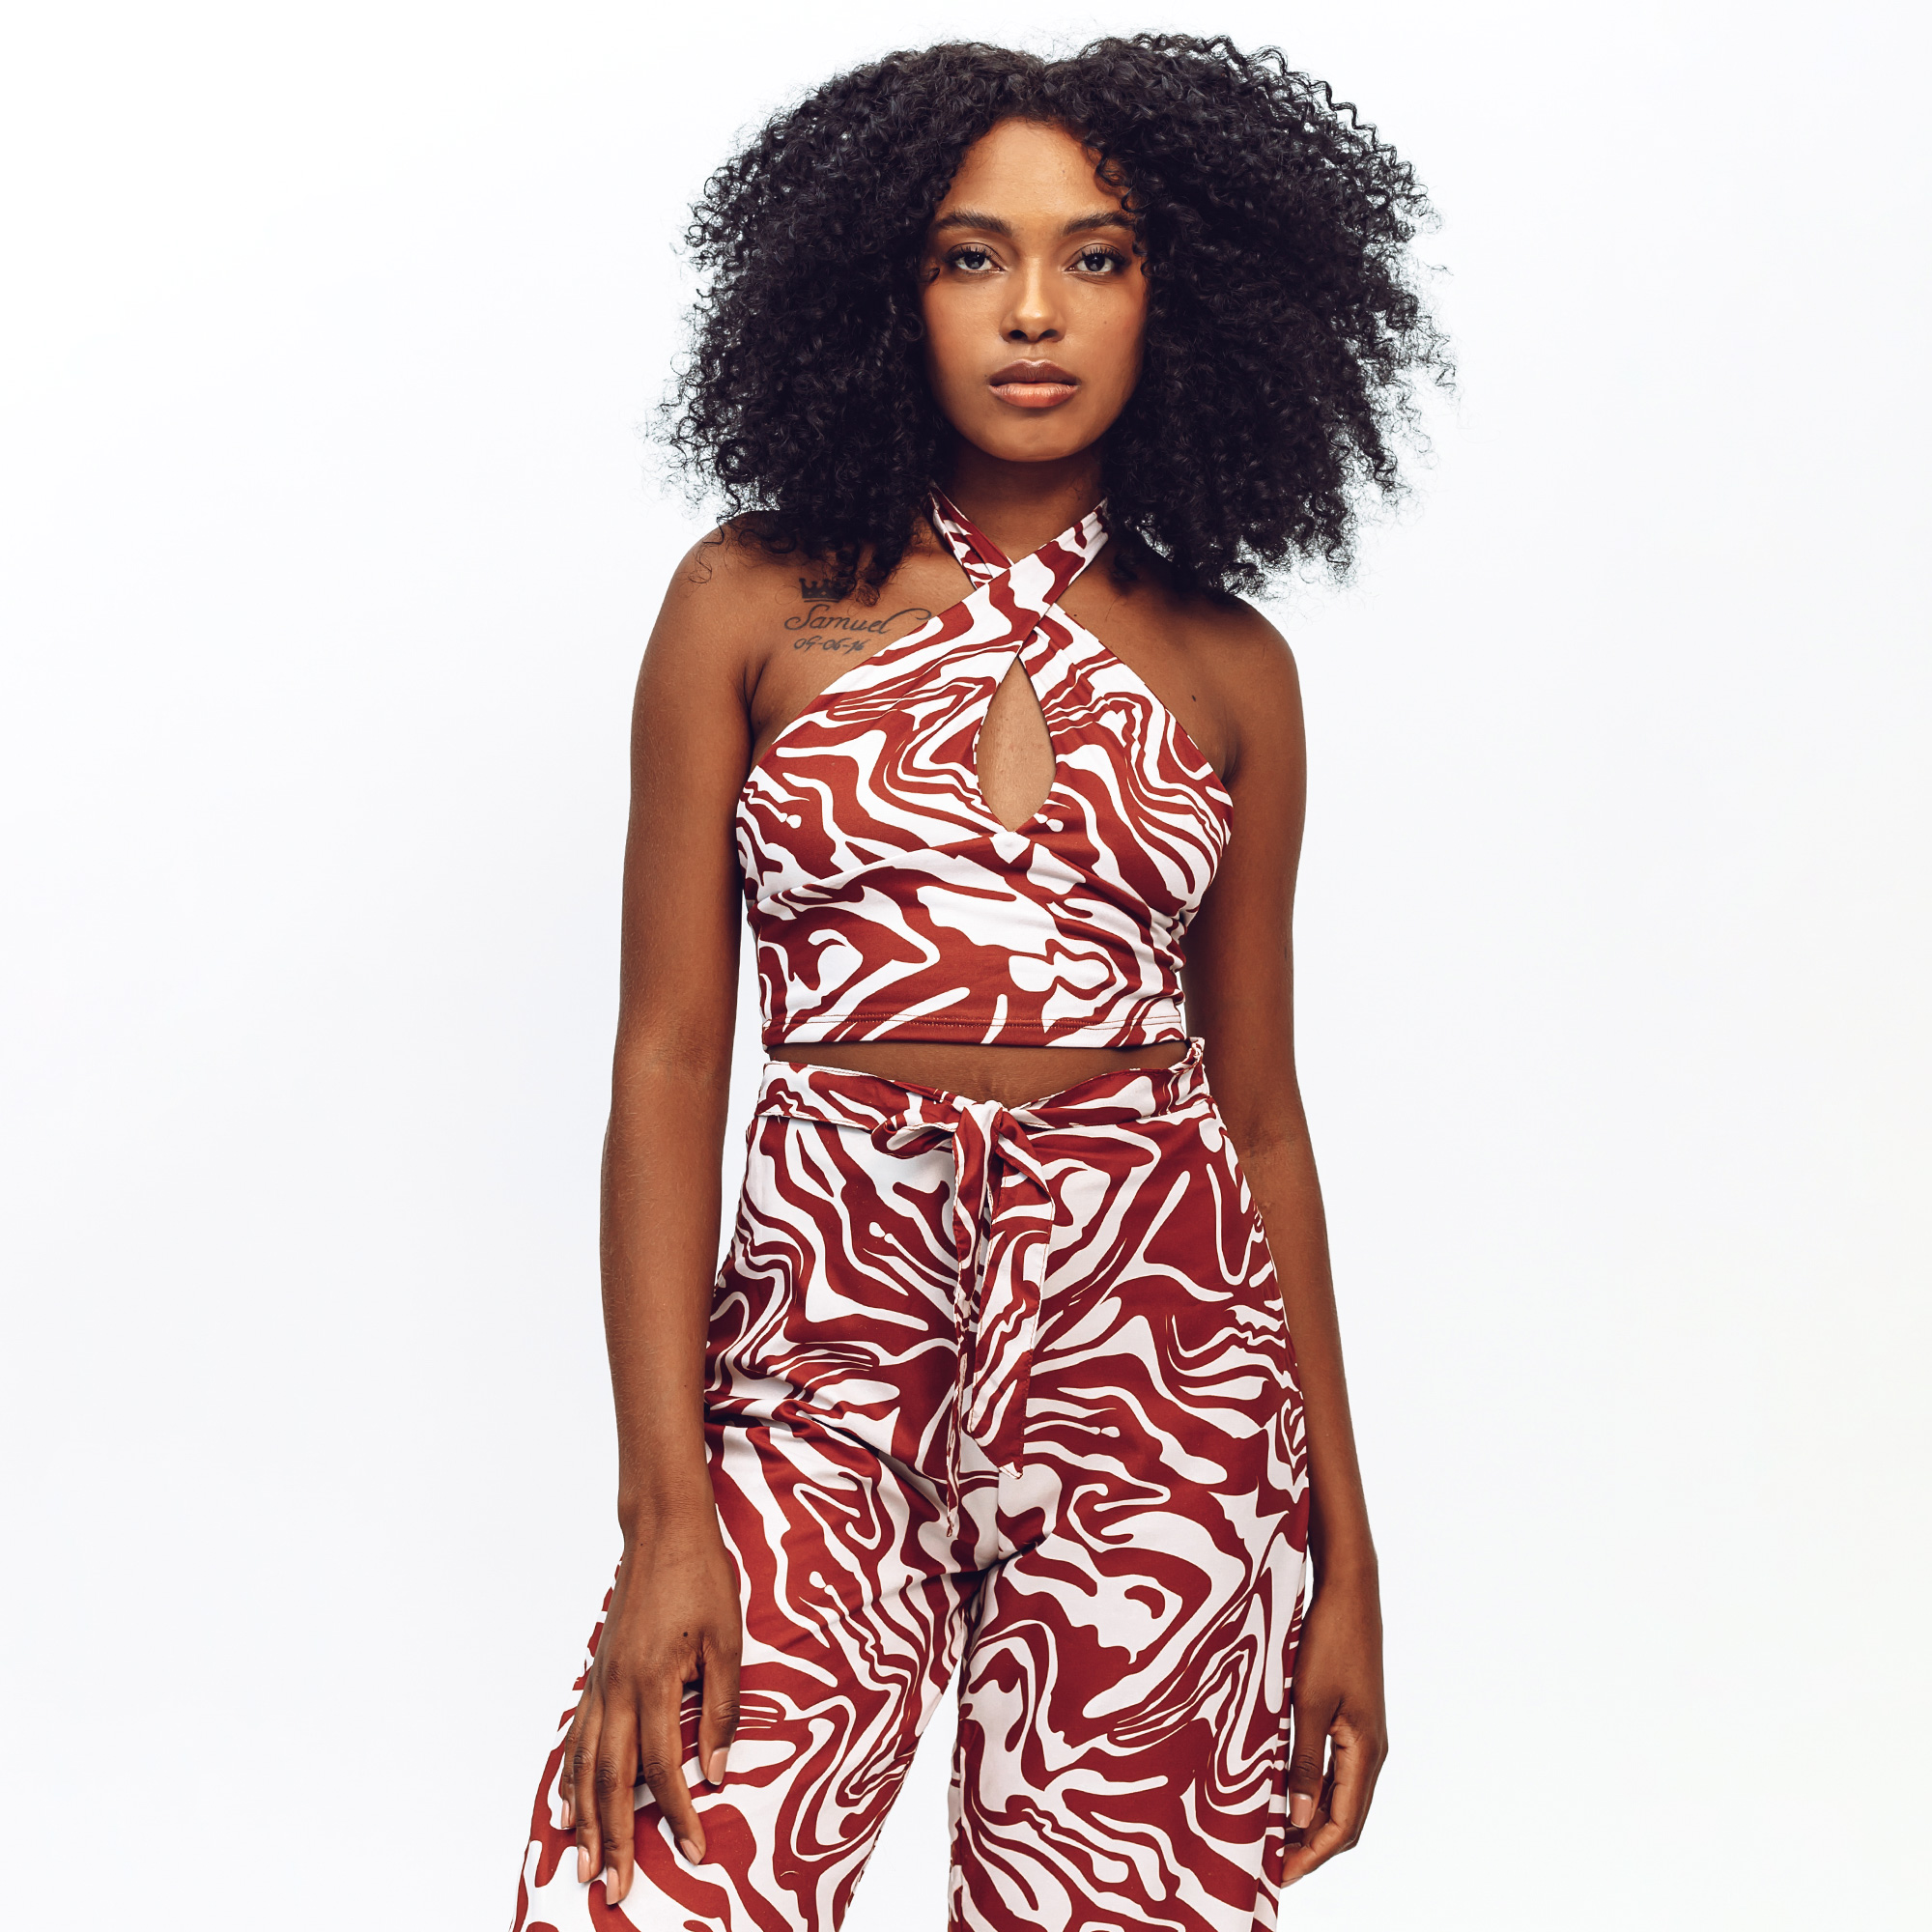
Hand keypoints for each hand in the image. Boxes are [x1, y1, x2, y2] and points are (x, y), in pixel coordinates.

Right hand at [559, 1508, 741, 1906]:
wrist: (663, 1528)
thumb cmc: (703, 1578)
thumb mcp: (728, 1640)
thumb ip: (722, 1708)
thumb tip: (717, 1773)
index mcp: (654, 1682)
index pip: (662, 1768)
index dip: (678, 1816)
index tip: (696, 1853)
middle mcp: (617, 1689)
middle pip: (609, 1781)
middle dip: (614, 1840)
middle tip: (615, 1890)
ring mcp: (600, 1682)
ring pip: (583, 1766)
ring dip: (583, 1820)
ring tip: (584, 1865)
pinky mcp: (596, 1673)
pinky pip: (576, 1737)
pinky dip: (569, 1778)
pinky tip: (567, 1805)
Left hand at [1281, 1567, 1385, 1886]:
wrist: (1348, 1590)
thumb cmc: (1328, 1640)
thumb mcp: (1308, 1701)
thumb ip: (1304, 1761)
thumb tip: (1299, 1818)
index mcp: (1366, 1752)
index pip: (1343, 1827)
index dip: (1311, 1856)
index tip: (1278, 1876)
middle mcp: (1371, 1750)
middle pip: (1345, 1819)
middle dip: (1311, 1847)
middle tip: (1271, 1866)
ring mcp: (1365, 1734)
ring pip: (1341, 1796)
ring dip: (1311, 1820)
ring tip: (1273, 1837)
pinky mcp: (1354, 1718)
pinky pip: (1337, 1770)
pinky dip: (1314, 1791)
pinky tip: (1286, 1791)